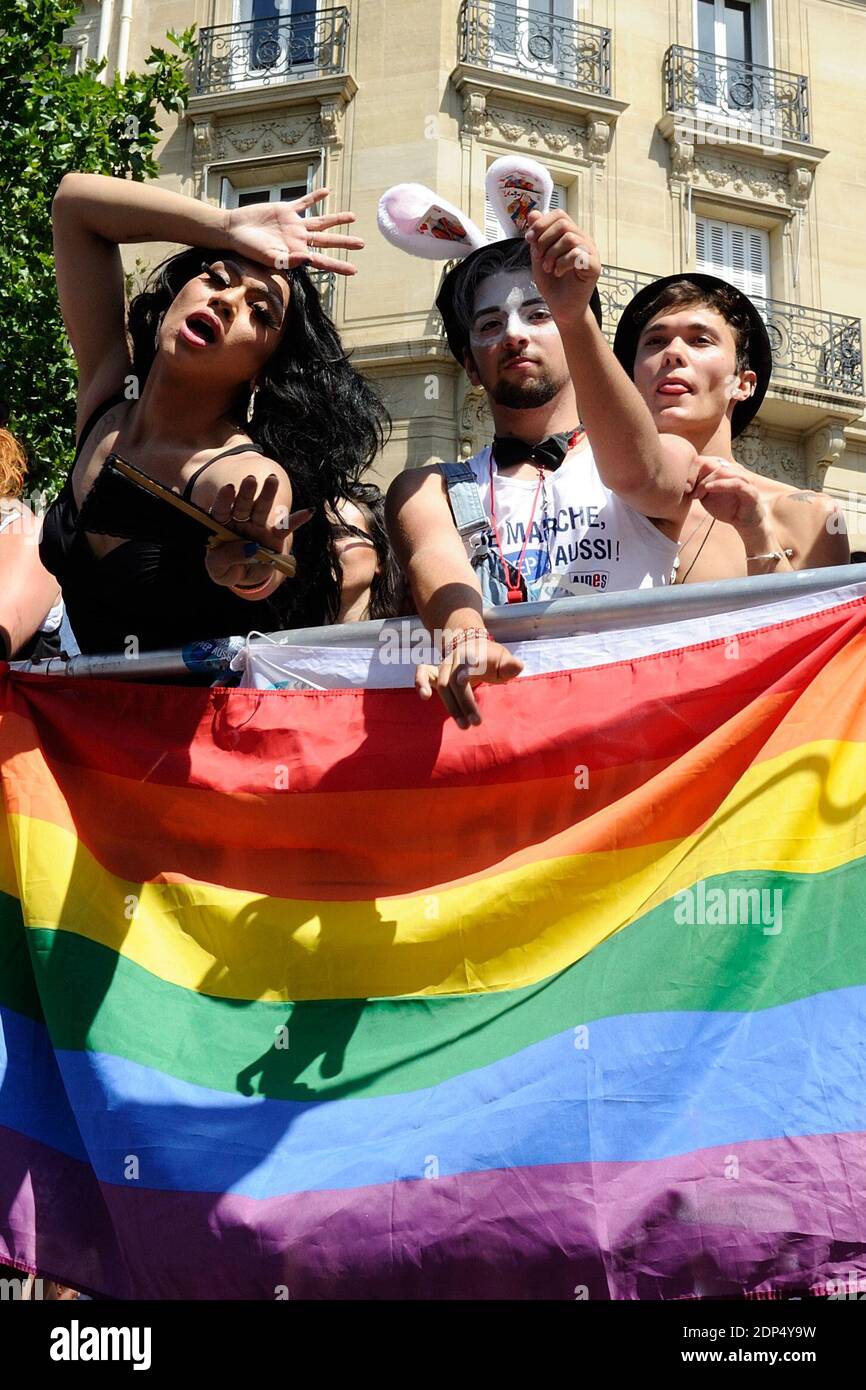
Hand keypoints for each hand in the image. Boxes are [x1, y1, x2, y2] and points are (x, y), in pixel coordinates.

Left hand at [204, 472, 311, 589]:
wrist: (242, 576)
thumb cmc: (224, 569)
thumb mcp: (216, 569)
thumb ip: (225, 557)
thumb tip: (249, 548)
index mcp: (221, 525)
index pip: (221, 511)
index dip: (224, 500)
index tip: (228, 489)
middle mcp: (240, 522)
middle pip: (243, 504)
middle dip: (246, 492)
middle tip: (250, 479)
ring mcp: (258, 528)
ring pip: (262, 509)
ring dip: (268, 495)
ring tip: (273, 479)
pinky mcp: (274, 537)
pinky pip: (286, 527)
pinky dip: (297, 520)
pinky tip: (309, 511)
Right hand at [225, 187, 363, 275]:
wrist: (234, 229)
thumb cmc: (249, 248)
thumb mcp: (268, 257)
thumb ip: (288, 259)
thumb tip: (308, 260)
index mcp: (296, 253)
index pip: (322, 261)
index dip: (339, 266)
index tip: (354, 271)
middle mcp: (298, 239)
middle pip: (327, 240)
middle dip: (344, 242)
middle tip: (362, 244)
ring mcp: (294, 224)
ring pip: (320, 221)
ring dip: (336, 219)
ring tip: (352, 217)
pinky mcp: (286, 210)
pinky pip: (304, 202)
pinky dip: (315, 197)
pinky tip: (327, 192)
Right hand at [415, 634, 523, 728]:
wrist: (472, 646)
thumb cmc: (490, 659)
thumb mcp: (503, 660)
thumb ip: (509, 665)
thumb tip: (518, 665)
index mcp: (473, 653)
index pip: (469, 661)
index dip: (466, 669)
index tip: (463, 679)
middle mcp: (455, 658)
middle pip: (455, 681)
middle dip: (464, 703)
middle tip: (476, 723)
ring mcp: (443, 664)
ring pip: (442, 685)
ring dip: (451, 706)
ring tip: (464, 726)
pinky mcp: (434, 671)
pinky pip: (422, 674)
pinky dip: (420, 683)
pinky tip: (425, 697)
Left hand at [524, 210, 599, 326]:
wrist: (562, 309)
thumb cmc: (553, 285)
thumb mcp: (539, 257)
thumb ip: (537, 237)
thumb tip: (532, 213)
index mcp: (570, 236)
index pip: (559, 215)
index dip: (542, 223)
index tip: (529, 239)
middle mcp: (583, 241)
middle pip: (563, 223)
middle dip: (544, 239)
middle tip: (539, 257)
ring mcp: (590, 252)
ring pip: (569, 238)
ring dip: (552, 254)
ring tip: (548, 268)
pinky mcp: (594, 266)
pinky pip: (577, 254)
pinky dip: (562, 263)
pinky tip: (558, 273)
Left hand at [689, 456, 767, 531]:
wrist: (745, 524)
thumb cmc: (728, 509)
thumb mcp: (708, 499)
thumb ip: (700, 490)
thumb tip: (685, 485)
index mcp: (728, 470)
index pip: (710, 462)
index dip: (695, 469)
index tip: (684, 482)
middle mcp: (737, 471)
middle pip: (715, 464)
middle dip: (699, 474)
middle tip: (688, 488)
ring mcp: (745, 480)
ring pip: (724, 471)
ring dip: (708, 480)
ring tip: (697, 491)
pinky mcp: (751, 491)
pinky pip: (736, 483)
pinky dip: (721, 484)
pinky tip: (709, 488)